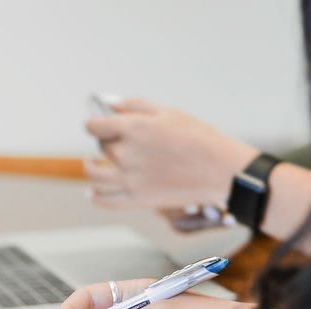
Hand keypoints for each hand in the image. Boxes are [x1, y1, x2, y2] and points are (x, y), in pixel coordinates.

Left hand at [84, 99, 258, 209]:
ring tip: (93, 164)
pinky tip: (94, 190)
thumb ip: (134, 106)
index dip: (94, 123)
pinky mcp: (137, 200)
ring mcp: (130, 180)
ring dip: (90, 168)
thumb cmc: (198, 138)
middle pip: (101, 147)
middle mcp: (127, 154)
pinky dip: (95, 196)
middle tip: (116, 141)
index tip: (97, 124)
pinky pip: (104, 201)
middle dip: (105, 141)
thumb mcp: (168, 112)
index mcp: (134, 129)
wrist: (220, 170)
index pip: (94, 126)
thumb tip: (109, 105)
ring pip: (94, 176)